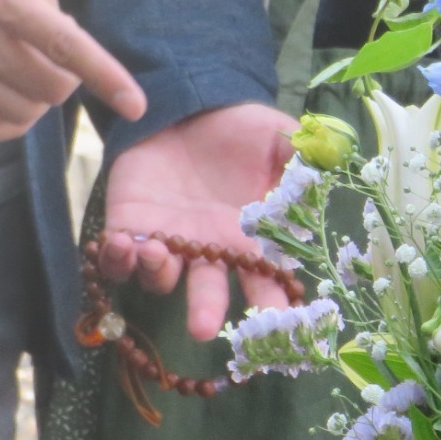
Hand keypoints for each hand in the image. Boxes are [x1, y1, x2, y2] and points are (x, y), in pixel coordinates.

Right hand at [0, 0, 145, 140]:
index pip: (64, 47)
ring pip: (21, 114)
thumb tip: (70, 44)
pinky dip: (8, 118)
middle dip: (66, 77)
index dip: (106, 79)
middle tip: (51, 51)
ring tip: (24, 64)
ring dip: (37, 97)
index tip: (137, 106)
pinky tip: (6, 89)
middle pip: (49, 90)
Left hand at [100, 103, 297, 340]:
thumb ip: (300, 159)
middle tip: (202, 329)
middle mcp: (209, 252)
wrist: (187, 109)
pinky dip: (116, 260)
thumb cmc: (239, 132)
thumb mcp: (276, 137)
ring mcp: (168, 243)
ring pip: (160, 280)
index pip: (264, 282)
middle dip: (205, 313)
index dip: (270, 305)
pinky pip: (117, 260)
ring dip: (158, 274)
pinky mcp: (129, 227)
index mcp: (249, 239)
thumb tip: (324, 180)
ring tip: (157, 252)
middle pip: (208, 295)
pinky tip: (120, 243)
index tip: (275, 320)